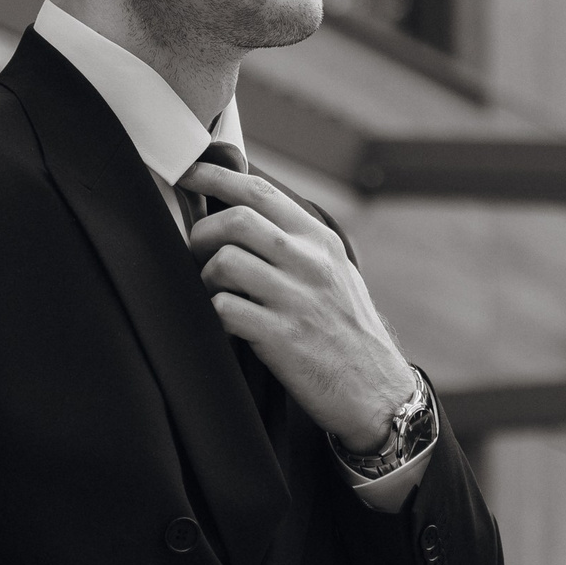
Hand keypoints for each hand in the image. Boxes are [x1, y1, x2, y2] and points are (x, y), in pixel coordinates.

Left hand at [186, 162, 413, 448]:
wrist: (377, 391)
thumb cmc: (346, 331)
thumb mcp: (333, 273)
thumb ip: (296, 243)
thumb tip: (241, 215)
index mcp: (319, 241)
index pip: (259, 192)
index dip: (215, 176)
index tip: (188, 172)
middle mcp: (309, 262)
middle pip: (235, 220)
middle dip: (201, 233)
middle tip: (195, 253)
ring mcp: (295, 299)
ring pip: (224, 262)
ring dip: (205, 277)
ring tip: (214, 292)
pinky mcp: (280, 337)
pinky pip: (225, 309)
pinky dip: (214, 312)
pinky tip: (225, 322)